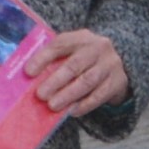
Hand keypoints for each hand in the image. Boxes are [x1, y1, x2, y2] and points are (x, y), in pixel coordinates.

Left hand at [18, 25, 133, 120]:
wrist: (120, 62)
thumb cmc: (85, 59)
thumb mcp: (73, 50)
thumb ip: (54, 58)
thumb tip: (28, 76)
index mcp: (81, 37)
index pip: (60, 44)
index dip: (43, 57)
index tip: (28, 72)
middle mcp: (98, 48)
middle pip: (74, 65)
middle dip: (55, 81)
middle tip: (40, 95)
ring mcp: (110, 64)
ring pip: (87, 81)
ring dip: (68, 95)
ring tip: (53, 106)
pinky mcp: (118, 82)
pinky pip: (99, 95)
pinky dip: (84, 104)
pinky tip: (72, 111)